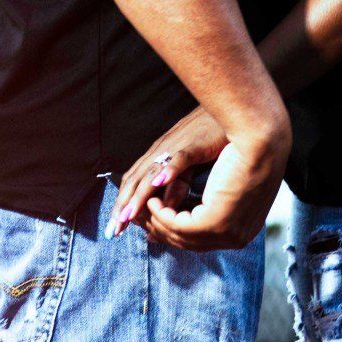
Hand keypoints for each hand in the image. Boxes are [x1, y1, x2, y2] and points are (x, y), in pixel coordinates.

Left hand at [113, 105, 226, 233]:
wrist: (228, 111)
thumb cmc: (207, 137)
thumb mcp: (188, 166)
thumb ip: (176, 185)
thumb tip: (167, 208)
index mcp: (157, 157)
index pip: (133, 183)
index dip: (123, 205)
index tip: (116, 228)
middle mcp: (160, 152)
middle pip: (135, 180)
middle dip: (123, 206)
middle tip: (114, 230)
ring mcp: (175, 147)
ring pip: (152, 172)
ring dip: (138, 195)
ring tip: (128, 216)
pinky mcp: (195, 144)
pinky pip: (180, 158)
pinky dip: (169, 171)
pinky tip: (160, 183)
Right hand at [143, 120, 289, 252]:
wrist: (262, 137)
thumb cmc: (243, 150)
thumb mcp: (220, 180)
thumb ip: (199, 198)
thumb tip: (169, 209)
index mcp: (243, 229)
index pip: (202, 240)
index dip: (174, 231)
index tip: (152, 225)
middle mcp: (237, 236)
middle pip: (189, 243)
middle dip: (161, 231)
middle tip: (135, 220)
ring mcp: (228, 233)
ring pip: (183, 238)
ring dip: (158, 223)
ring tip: (140, 209)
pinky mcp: (217, 222)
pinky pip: (182, 228)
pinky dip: (164, 216)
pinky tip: (152, 204)